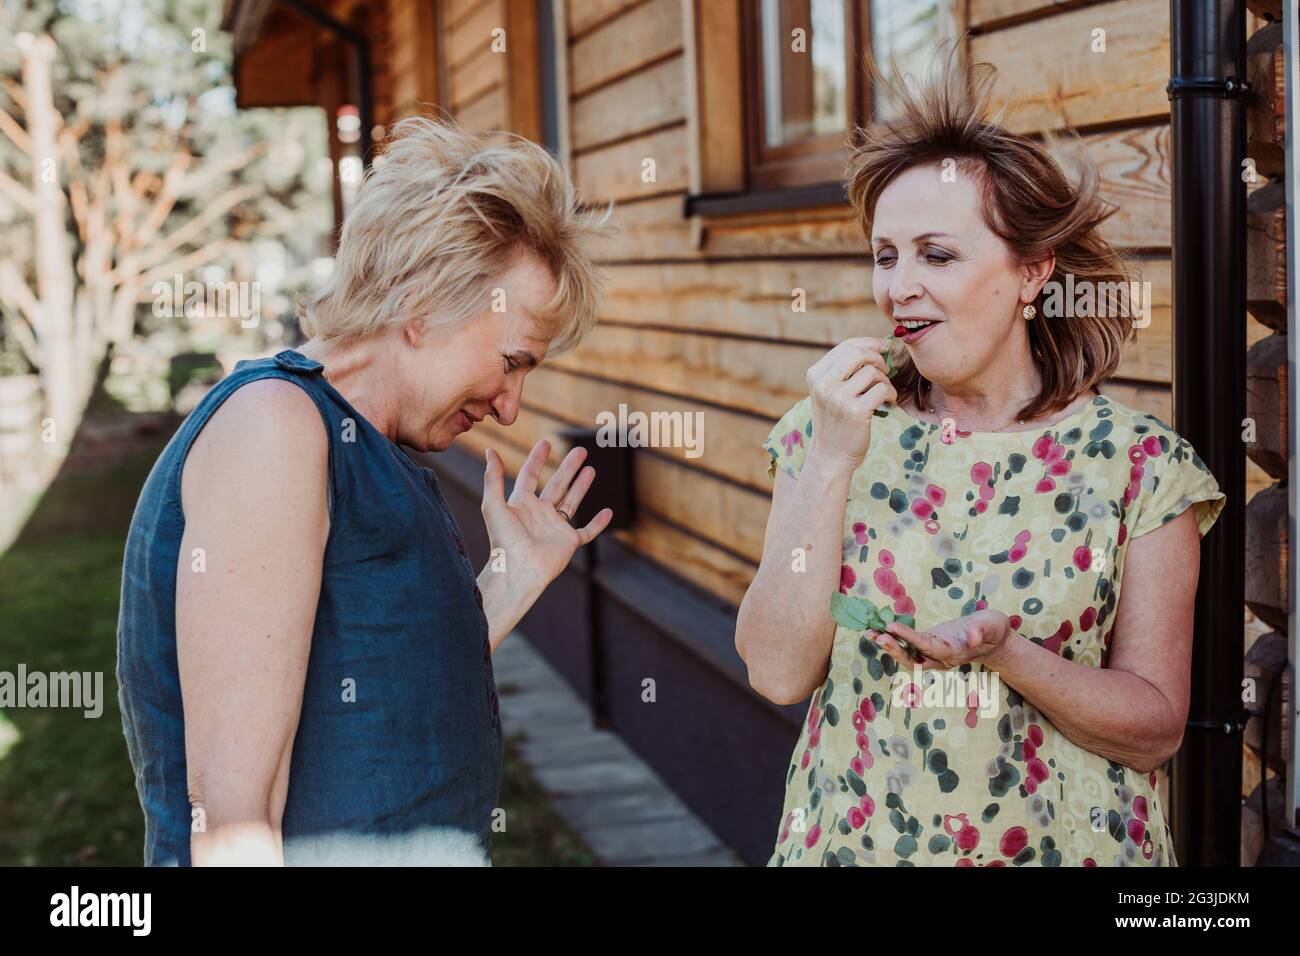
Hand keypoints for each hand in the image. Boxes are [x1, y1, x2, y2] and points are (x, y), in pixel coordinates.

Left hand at [482, 441, 612, 597]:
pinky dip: (598, 523)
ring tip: (591, 469)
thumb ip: (492, 478)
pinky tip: (608, 512)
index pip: (530, 475)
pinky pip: (587, 531)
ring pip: (572, 502)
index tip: (546, 443)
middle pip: (557, 484)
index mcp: (522, 504)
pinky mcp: (569, 542)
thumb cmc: (503, 540)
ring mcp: (555, 527)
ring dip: (581, 486)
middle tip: (580, 450)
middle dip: (568, 467)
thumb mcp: (493, 505)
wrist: (518, 570)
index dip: (537, 459)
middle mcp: (540, 513)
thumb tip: (491, 451)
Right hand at [805, 337, 896, 473]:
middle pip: (858, 353)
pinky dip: (890, 394)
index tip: (882, 347)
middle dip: (877, 358)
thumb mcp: (827, 393)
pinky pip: (882, 389)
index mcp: (815, 375)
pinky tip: (888, 403)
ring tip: (883, 394)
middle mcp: (824, 384)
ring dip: (885, 380)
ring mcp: (839, 398)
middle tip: (885, 370)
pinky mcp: (856, 411)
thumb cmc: (835, 423)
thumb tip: (874, 346)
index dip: (868, 343)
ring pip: (873, 372)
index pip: (846, 346)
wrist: (830, 457)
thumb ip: (841, 371)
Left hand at [870, 609, 1013, 669]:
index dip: (910, 638)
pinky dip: (893, 640)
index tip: (891, 627)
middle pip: (913, 660)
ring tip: (870, 633)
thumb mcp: (993, 625)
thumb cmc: (994, 630)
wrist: (993, 640)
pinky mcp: (928, 647)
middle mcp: (941, 658)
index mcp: (955, 652)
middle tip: (876, 636)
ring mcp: (934, 655)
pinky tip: (878, 631)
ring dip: (889, 646)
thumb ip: (982, 630)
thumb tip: (972, 637)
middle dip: (894, 649)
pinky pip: (908, 647)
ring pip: (907, 656)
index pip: (929, 646)